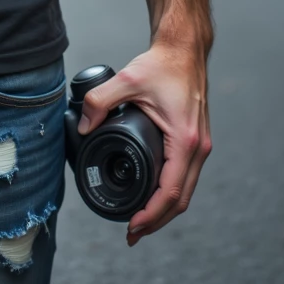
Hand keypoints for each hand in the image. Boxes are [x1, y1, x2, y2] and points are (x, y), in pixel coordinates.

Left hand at [76, 39, 210, 244]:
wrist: (185, 49)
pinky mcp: (196, 140)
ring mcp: (200, 145)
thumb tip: (82, 126)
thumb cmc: (162, 64)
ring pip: (186, 191)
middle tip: (132, 233)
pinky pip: (186, 177)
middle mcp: (198, 148)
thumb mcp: (128, 80)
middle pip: (181, 200)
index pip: (171, 191)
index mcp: (185, 140)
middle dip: (157, 221)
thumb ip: (101, 100)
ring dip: (165, 210)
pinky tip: (155, 197)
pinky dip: (171, 193)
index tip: (132, 227)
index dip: (151, 214)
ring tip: (141, 222)